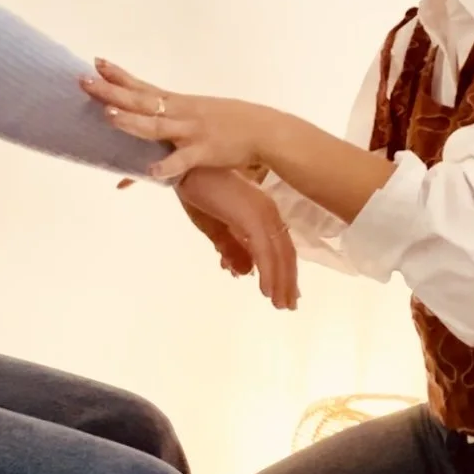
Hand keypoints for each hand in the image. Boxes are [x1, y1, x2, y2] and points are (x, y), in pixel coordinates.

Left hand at [81, 61, 271, 180]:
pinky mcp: (204, 152)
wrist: (265, 130)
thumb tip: (149, 145)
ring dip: (132, 122)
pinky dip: (166, 166)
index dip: (118, 75)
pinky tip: (149, 172)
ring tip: (109, 115)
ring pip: (156, 126)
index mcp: (178, 103)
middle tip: (83, 80)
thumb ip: (171, 132)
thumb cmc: (230, 125)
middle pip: (140, 100)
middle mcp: (180, 112)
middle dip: (111, 91)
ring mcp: (191, 131)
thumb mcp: (199, 119)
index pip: (142, 85)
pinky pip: (182, 160)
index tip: (95, 62)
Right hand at [177, 168, 297, 309]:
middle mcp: (267, 212)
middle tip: (289, 305)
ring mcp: (261, 214)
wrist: (185, 168)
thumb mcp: (215, 227)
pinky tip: (265, 290)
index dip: (284, 270)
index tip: (286, 292)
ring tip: (279, 304)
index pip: (280, 246)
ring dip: (280, 282)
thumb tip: (244, 272)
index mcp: (261, 212)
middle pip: (285, 252)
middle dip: (287, 281)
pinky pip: (263, 251)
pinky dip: (268, 272)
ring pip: (278, 255)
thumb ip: (231, 248)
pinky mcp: (250, 217)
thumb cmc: (199, 191)